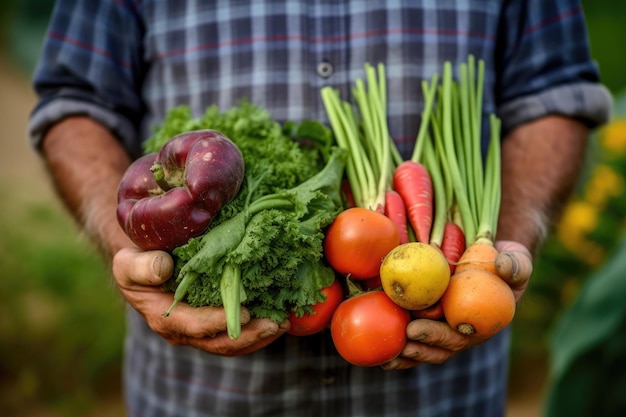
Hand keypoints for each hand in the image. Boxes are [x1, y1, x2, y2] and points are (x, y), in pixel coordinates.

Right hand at [112, 247, 288, 355]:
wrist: (144, 264)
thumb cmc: (137, 261)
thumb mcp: (129, 262)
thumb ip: (141, 267)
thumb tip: (162, 267)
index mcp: (165, 317)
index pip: (194, 326)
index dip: (219, 322)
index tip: (244, 313)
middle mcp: (184, 330)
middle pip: (219, 342)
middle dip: (250, 336)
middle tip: (276, 324)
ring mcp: (201, 329)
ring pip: (232, 342)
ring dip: (260, 336)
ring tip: (284, 324)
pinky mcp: (214, 321)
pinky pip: (238, 332)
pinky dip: (259, 327)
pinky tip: (279, 317)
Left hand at [381, 240, 532, 369]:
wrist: (491, 259)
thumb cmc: (505, 262)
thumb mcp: (516, 262)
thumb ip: (515, 266)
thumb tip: (502, 265)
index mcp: (479, 324)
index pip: (458, 336)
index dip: (437, 335)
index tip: (417, 328)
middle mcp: (460, 331)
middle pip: (438, 347)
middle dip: (418, 346)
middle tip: (399, 337)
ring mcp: (445, 328)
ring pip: (424, 347)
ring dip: (406, 354)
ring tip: (386, 355)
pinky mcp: (430, 320)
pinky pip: (414, 336)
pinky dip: (398, 344)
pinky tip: (380, 350)